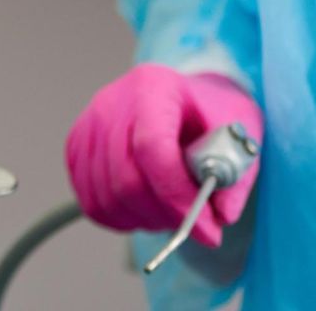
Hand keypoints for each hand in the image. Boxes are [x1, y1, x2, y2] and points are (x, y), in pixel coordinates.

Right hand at [65, 64, 261, 245]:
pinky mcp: (77, 145)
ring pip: (107, 196)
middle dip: (164, 214)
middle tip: (191, 225)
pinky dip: (120, 217)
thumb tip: (219, 219)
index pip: (152, 148)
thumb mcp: (238, 137)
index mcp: (154, 88)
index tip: (206, 226)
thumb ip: (233, 179)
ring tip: (170, 212)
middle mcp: (113, 102)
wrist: (184, 97)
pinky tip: (145, 209)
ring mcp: (89, 124)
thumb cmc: (211, 114)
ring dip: (143, 219)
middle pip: (126, 178)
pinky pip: (91, 200)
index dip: (176, 195)